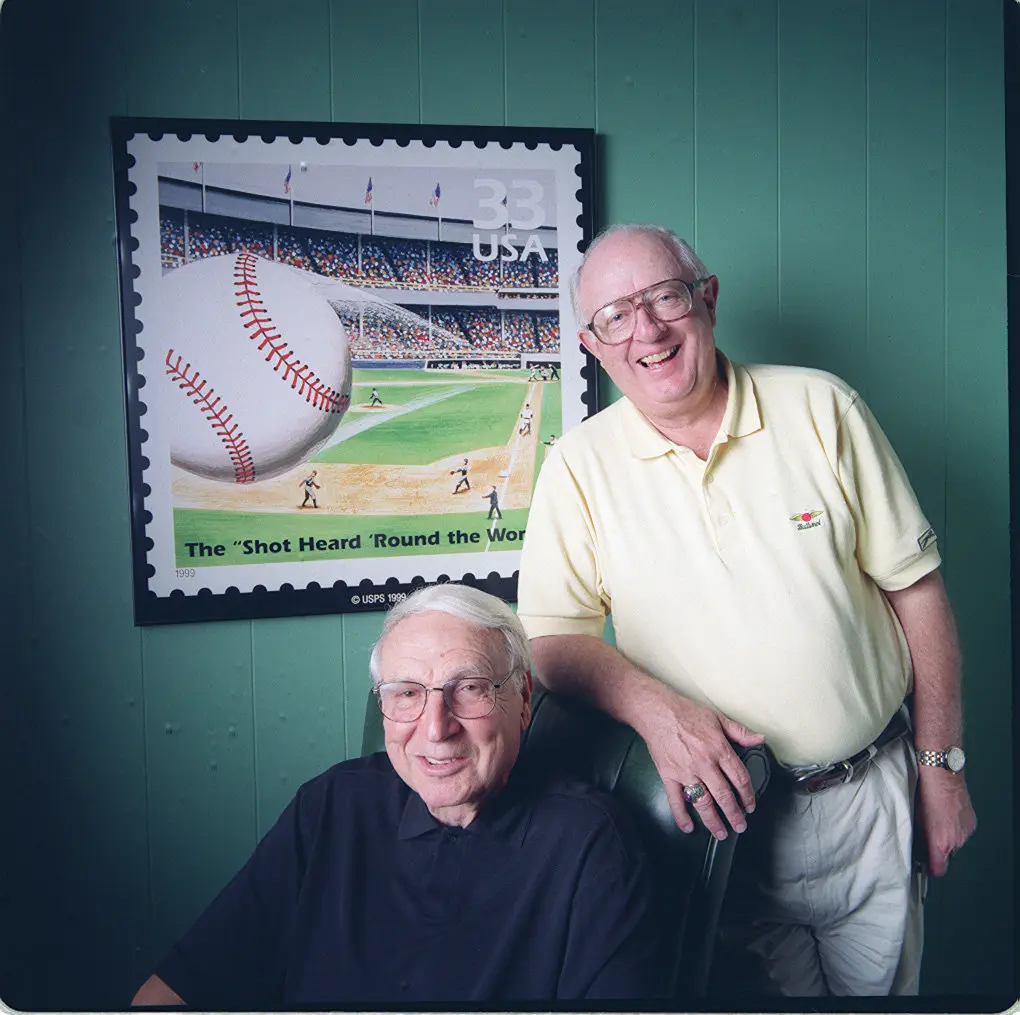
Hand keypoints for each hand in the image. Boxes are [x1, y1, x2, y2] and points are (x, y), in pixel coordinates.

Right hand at [639, 692, 765, 839]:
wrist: (657, 711)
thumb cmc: (687, 712)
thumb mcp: (718, 718)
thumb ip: (740, 732)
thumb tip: (760, 740)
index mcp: (719, 749)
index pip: (739, 778)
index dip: (747, 795)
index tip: (750, 806)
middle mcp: (705, 763)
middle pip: (724, 795)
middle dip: (734, 814)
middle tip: (740, 827)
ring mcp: (686, 771)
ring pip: (703, 802)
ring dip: (713, 820)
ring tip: (720, 833)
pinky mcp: (668, 775)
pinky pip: (675, 800)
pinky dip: (681, 816)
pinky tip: (688, 828)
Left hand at [916, 767, 975, 875]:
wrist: (942, 776)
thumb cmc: (926, 794)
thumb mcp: (917, 820)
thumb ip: (920, 838)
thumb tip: (919, 848)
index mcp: (940, 842)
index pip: (938, 869)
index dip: (931, 869)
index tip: (926, 867)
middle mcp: (956, 841)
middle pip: (947, 856)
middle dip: (938, 851)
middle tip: (928, 839)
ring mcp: (966, 833)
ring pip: (955, 844)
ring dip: (948, 839)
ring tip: (938, 822)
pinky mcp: (972, 824)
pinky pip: (963, 833)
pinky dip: (956, 830)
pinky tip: (947, 817)